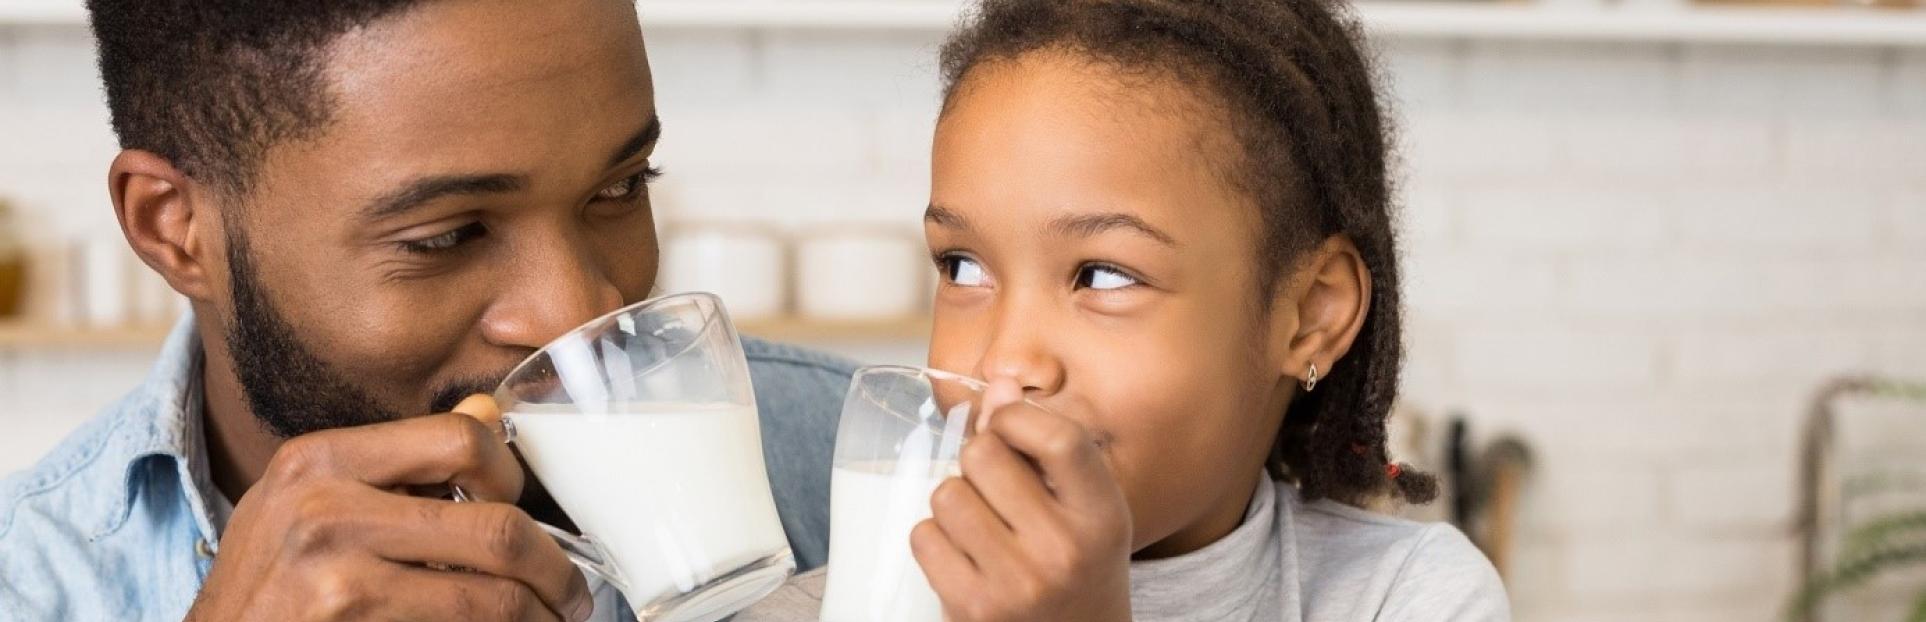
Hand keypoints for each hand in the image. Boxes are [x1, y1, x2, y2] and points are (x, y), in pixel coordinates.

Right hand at [185, 396, 592, 621]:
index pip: (462, 438)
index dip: (514, 476)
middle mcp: (324, 509)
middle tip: (569, 593)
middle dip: (553, 568)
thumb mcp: (309, 503)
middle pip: (497, 526)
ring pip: (494, 595)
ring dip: (539, 615)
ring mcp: (335, 576)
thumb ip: (398, 463)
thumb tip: (486, 411)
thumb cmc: (266, 585)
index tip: (525, 509)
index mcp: (321, 459)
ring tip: (548, 621)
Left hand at [910, 379, 1133, 621]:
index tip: (1009, 427)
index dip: (1017, 417)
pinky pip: (924, 536)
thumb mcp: (1083, 507)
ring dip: (954, 500)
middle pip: (984, 455)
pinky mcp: (973, 609)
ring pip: (947, 494)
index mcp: (1102, 516)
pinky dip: (935, 538)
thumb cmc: (1078, 566)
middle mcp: (1064, 550)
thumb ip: (1044, 446)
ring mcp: (1017, 583)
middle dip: (979, 460)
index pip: (1058, 438)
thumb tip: (998, 385)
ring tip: (981, 524)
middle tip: (994, 488)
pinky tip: (963, 554)